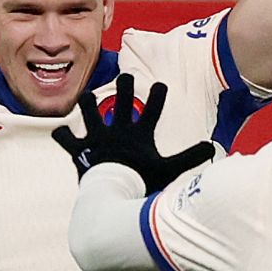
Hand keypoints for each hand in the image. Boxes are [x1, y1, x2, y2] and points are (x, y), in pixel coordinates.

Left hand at [54, 74, 214, 191]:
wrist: (111, 194)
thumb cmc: (141, 183)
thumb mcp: (169, 170)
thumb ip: (190, 158)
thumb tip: (212, 148)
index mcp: (139, 134)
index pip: (154, 109)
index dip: (159, 96)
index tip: (161, 85)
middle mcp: (117, 130)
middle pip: (124, 101)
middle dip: (127, 85)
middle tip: (127, 76)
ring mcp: (97, 138)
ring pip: (91, 111)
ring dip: (89, 103)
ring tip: (87, 97)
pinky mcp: (80, 149)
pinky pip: (67, 139)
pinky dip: (63, 136)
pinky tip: (59, 132)